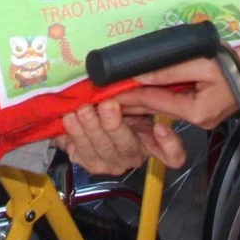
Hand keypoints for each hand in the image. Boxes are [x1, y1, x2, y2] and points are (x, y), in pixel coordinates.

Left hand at [56, 97, 187, 175]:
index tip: (160, 127)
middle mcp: (132, 156)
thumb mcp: (134, 101)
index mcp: (150, 143)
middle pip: (125, 145)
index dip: (169, 145)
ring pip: (98, 150)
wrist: (92, 121)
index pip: (172, 155)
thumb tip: (133, 76)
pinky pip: (77, 151)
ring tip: (80, 111)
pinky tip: (67, 120)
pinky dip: (71, 136)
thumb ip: (137, 96)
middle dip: (113, 125)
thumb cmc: (120, 107)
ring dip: (88, 129)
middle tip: (107, 105)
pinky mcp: (85, 162)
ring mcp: (108, 163)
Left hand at [107, 41, 239, 131]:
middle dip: (130, 103)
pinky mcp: (204, 108)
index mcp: (196, 112)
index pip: (154, 102)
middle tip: (103, 96)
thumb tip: (141, 74)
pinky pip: (175, 103)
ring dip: (142, 100)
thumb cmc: (236, 62)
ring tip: (116, 93)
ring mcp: (201, 116)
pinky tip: (143, 90)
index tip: (107, 91)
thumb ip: (169, 70)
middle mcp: (197, 119)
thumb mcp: (201, 62)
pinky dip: (158, 97)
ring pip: (164, 107)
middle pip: (156, 109)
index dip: (129, 95)